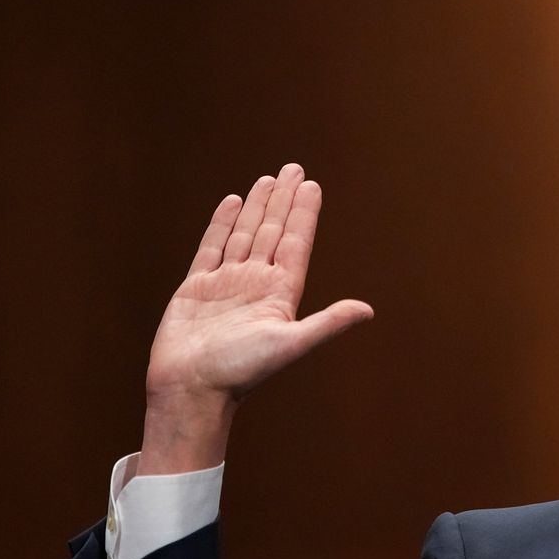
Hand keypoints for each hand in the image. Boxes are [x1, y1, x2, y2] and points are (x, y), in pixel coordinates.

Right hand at [136, 163, 372, 474]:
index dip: (303, 214)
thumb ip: (327, 324)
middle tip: (294, 168)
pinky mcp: (196, 288)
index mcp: (280, 294)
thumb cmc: (240, 372)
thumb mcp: (289, 345)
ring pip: (244, 235)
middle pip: (272, 231)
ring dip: (256, 207)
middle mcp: (255, 284)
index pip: (295, 243)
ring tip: (267, 179)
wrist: (190, 391)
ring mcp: (226, 283)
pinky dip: (221, 224)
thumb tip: (368, 310)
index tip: (312, 185)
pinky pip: (211, 247)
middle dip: (283, 200)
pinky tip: (232, 202)